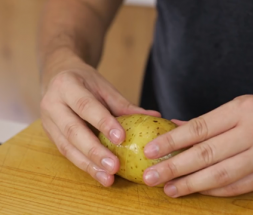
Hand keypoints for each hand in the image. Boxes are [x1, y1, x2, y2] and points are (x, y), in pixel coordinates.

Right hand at [40, 62, 159, 186]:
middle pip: (73, 131)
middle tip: (114, 166)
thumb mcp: (103, 87)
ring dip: (89, 165)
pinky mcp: (51, 136)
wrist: (58, 78)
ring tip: (107, 178)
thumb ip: (125, 104)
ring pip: (67, 147)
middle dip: (94, 151)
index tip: (121, 138)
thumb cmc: (86, 82)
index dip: (103, 122)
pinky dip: (84, 165)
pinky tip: (99, 174)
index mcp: (67, 85)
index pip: (85, 106)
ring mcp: (48, 122)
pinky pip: (67, 153)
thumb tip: (154, 115)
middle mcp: (53, 104)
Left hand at [143, 95, 252, 196]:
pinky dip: (214, 190)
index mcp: (242, 109)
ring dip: (191, 184)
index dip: (172, 141)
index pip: (199, 128)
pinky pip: (237, 186)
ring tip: (169, 189)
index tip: (150, 150)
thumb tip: (177, 130)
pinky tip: (197, 191)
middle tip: (151, 176)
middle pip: (206, 154)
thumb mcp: (243, 106)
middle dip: (174, 167)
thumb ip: (210, 121)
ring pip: (220, 174)